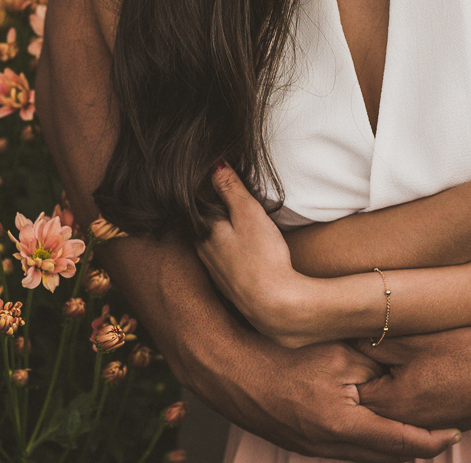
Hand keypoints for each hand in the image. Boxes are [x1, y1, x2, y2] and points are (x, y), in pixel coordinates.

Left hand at [196, 164, 313, 346]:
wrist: (274, 305)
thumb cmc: (262, 258)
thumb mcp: (248, 214)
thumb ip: (231, 189)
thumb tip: (214, 164)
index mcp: (204, 231)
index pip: (197, 204)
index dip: (208, 191)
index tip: (216, 180)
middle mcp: (203, 251)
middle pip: (202, 225)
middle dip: (212, 213)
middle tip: (229, 201)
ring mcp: (214, 271)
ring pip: (211, 245)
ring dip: (220, 235)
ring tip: (236, 225)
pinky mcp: (228, 286)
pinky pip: (223, 262)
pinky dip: (229, 254)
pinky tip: (242, 253)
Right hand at [225, 337, 463, 462]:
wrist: (227, 368)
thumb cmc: (279, 354)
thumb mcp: (335, 352)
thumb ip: (374, 364)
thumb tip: (410, 369)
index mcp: (343, 426)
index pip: (402, 442)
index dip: (433, 439)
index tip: (458, 431)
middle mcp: (330, 446)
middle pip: (388, 457)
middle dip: (419, 448)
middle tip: (447, 433)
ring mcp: (313, 449)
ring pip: (368, 456)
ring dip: (394, 446)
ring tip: (421, 431)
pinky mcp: (302, 443)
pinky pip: (347, 450)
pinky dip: (370, 442)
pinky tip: (379, 427)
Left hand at [352, 326, 470, 431]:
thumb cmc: (470, 354)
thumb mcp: (417, 340)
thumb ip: (378, 341)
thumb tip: (349, 335)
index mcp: (393, 404)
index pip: (350, 389)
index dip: (343, 364)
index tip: (339, 345)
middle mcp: (407, 422)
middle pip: (371, 399)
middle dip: (363, 374)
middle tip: (360, 346)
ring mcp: (429, 424)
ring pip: (395, 402)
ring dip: (388, 382)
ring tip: (392, 354)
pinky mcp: (448, 418)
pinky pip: (417, 406)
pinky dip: (411, 390)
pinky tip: (420, 370)